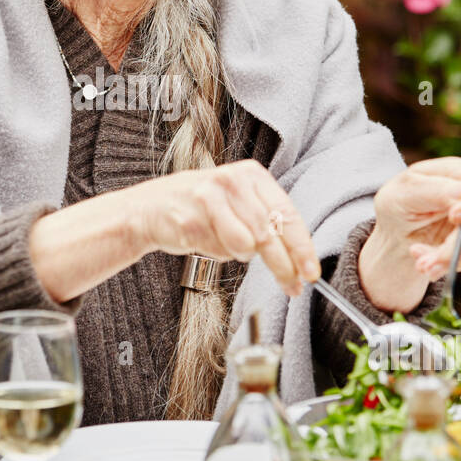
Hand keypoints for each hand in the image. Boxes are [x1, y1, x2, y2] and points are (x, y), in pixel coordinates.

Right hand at [129, 159, 320, 295]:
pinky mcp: (192, 217)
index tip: (311, 272)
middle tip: (292, 286)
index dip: (302, 247)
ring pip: (246, 245)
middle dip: (284, 266)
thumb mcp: (238, 203)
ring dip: (240, 254)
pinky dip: (218, 253)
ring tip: (226, 244)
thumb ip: (267, 221)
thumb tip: (299, 259)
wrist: (150, 208)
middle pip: (271, 233)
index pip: (287, 213)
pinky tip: (205, 239)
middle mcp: (233, 180)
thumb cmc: (200, 208)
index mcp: (251, 174)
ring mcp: (210, 196)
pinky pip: (220, 250)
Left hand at [372, 156, 460, 283]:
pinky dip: (451, 264)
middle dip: (458, 245)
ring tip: (421, 264)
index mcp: (460, 172)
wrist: (397, 237)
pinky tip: (428, 262)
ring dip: (449, 259)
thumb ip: (433, 189)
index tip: (454, 217)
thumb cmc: (398, 206)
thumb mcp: (402, 194)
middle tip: (428, 260)